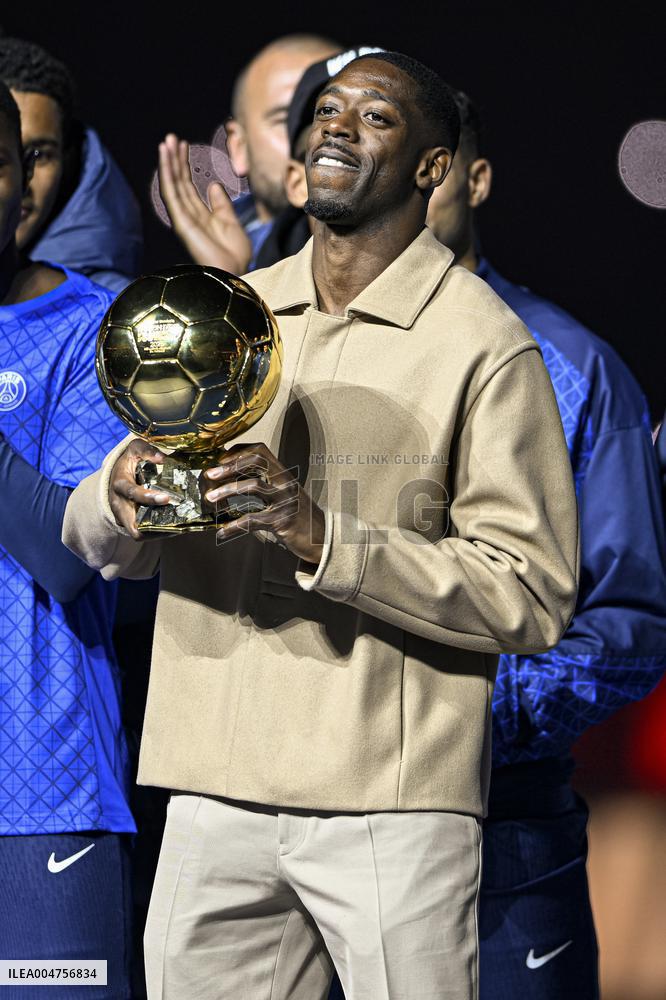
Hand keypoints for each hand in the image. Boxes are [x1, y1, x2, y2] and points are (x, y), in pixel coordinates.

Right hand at [109, 439, 172, 539]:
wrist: (116, 475)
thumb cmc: (129, 461)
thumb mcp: (134, 449)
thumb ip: (147, 450)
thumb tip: (163, 458)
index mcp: (119, 485)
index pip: (132, 493)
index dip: (148, 498)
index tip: (167, 497)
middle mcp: (119, 505)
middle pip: (133, 524)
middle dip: (154, 526)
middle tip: (178, 522)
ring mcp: (123, 517)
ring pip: (139, 534)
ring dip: (159, 532)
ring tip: (180, 527)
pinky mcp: (129, 524)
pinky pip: (143, 534)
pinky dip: (158, 533)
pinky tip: (176, 528)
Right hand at [158, 133, 252, 274]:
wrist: (237, 272)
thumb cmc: (236, 256)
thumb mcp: (231, 222)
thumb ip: (221, 204)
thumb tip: (212, 185)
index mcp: (201, 216)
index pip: (188, 186)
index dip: (185, 165)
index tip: (185, 145)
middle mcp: (189, 217)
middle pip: (179, 182)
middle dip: (175, 159)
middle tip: (171, 138)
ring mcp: (184, 219)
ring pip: (172, 185)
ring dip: (167, 162)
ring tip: (166, 141)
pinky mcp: (181, 223)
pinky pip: (171, 194)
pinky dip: (167, 174)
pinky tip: (166, 157)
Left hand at [204, 443, 324, 564]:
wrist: (322, 539)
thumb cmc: (298, 517)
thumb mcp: (284, 495)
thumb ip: (265, 486)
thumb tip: (230, 482)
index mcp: (284, 474)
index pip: (260, 450)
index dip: (238, 451)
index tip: (220, 459)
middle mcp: (286, 482)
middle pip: (256, 461)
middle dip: (229, 466)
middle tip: (209, 475)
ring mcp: (286, 500)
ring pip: (254, 486)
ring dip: (227, 491)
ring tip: (210, 499)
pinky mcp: (283, 521)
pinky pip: (253, 520)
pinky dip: (234, 526)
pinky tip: (222, 532)